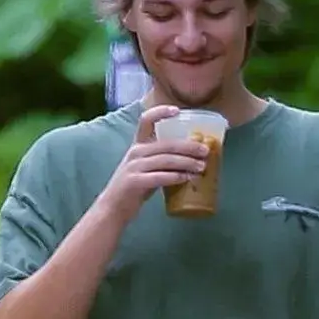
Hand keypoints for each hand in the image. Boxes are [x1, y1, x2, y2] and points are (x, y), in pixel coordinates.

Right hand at [98, 104, 208, 225]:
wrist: (113, 208)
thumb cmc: (134, 188)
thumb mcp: (146, 169)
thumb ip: (162, 162)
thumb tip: (192, 159)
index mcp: (138, 146)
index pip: (146, 121)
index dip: (160, 112)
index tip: (177, 111)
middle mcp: (135, 152)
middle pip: (166, 144)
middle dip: (188, 146)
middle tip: (205, 150)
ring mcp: (134, 167)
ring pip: (166, 160)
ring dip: (186, 162)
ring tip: (202, 167)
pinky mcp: (135, 182)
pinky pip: (159, 177)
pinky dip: (175, 177)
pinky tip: (187, 178)